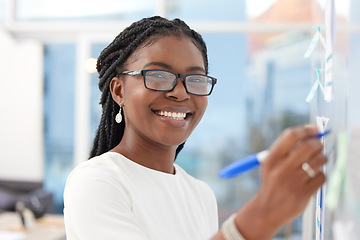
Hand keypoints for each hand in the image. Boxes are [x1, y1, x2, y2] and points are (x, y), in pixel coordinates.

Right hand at [234, 125, 326, 239]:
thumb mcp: (270, 165)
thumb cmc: (273, 182)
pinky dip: (320, 175)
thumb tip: (311, 133)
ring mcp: (293, 181)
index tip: (314, 129)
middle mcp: (281, 169)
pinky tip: (313, 177)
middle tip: (319, 144)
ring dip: (322, 158)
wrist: (268, 209)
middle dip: (317, 143)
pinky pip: (321, 176)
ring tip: (317, 161)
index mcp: (271, 159)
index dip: (305, 130)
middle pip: (307, 146)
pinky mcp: (303, 193)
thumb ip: (286, 149)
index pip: (291, 136)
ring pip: (318, 160)